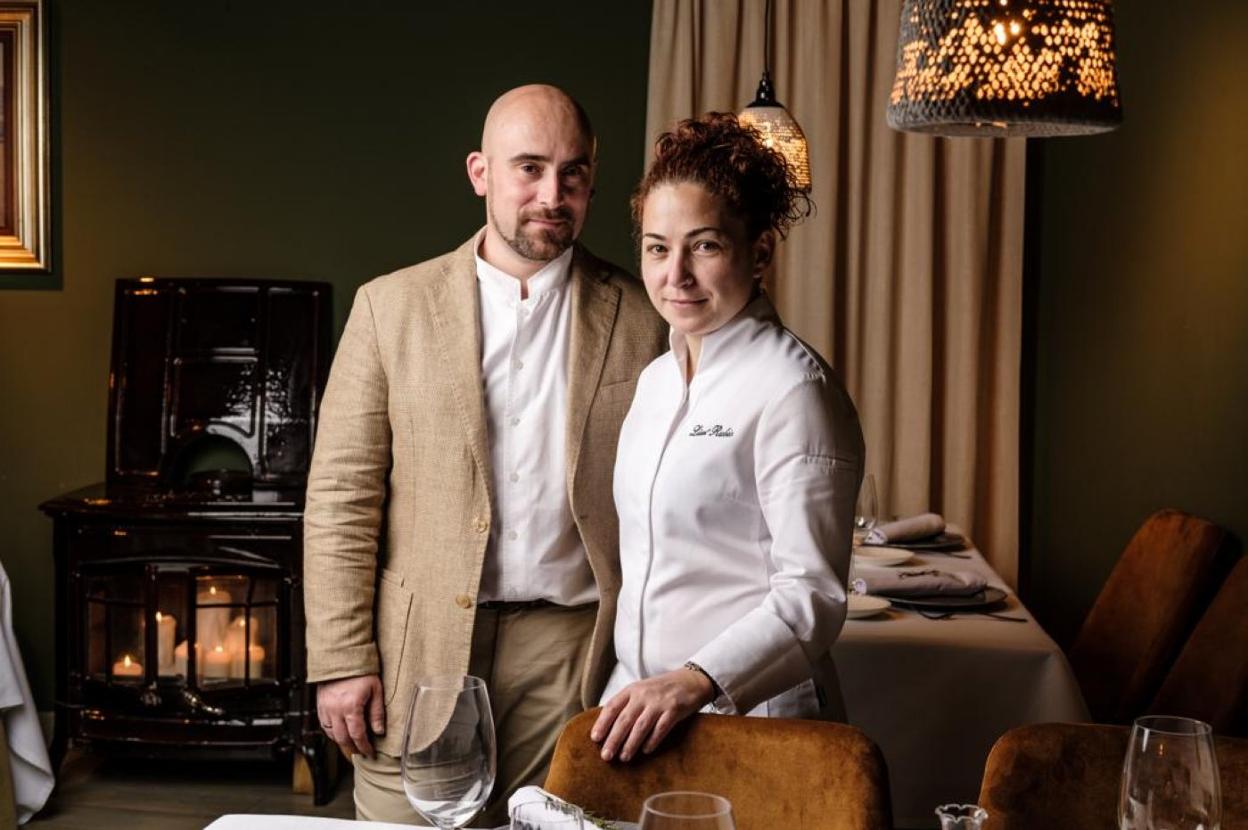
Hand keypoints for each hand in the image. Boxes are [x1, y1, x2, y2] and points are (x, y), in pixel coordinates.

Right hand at [317, 674, 384, 757]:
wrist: (342, 656)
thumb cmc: (361, 671)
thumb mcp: (376, 689)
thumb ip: (377, 712)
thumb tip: (379, 731)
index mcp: (351, 706)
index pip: (357, 735)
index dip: (364, 747)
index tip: (370, 753)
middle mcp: (335, 709)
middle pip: (343, 738)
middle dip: (353, 748)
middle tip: (361, 752)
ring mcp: (325, 707)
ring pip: (331, 734)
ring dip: (342, 742)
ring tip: (352, 744)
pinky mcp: (320, 704)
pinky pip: (324, 725)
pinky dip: (332, 732)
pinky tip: (340, 733)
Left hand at [590, 668, 713, 761]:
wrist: (691, 680)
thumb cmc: (662, 690)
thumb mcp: (641, 690)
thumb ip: (627, 704)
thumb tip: (607, 728)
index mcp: (632, 690)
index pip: (612, 706)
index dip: (602, 723)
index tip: (595, 738)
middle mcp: (644, 694)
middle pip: (624, 720)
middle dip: (613, 739)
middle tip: (606, 755)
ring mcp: (659, 702)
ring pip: (641, 726)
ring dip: (631, 744)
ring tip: (624, 758)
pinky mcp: (674, 710)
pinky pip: (661, 728)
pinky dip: (652, 740)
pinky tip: (646, 751)